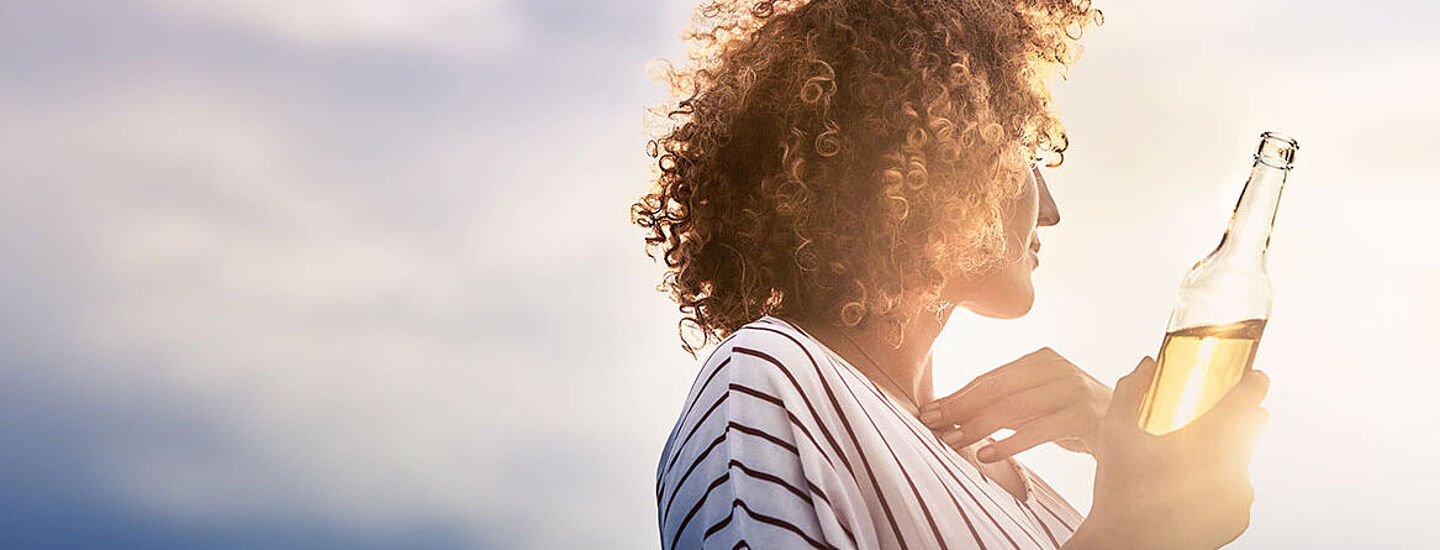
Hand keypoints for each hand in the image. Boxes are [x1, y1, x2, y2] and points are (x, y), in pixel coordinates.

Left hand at [919, 347, 1111, 462]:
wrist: (1135, 430)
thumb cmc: (1076, 418)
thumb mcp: (1040, 404)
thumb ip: (1007, 404)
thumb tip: (955, 414)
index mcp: (1041, 360)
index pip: (990, 377)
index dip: (957, 395)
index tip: (929, 411)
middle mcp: (1056, 368)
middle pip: (997, 388)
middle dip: (960, 407)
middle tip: (931, 424)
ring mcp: (1072, 389)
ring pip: (1013, 408)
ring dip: (978, 427)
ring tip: (952, 442)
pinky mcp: (1084, 415)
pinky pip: (1038, 430)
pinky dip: (1008, 444)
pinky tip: (985, 454)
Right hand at [1067, 357, 1269, 549]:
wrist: (1126, 545)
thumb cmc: (1118, 490)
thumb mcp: (1115, 433)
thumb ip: (1130, 391)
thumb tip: (1147, 364)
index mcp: (1208, 441)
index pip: (1249, 399)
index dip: (1254, 382)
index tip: (1253, 377)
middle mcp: (1233, 466)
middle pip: (1251, 428)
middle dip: (1237, 418)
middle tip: (1209, 420)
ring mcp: (1239, 495)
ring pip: (1241, 461)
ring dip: (1224, 455)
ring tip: (1186, 465)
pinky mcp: (1239, 518)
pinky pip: (1236, 491)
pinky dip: (1220, 485)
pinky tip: (1189, 490)